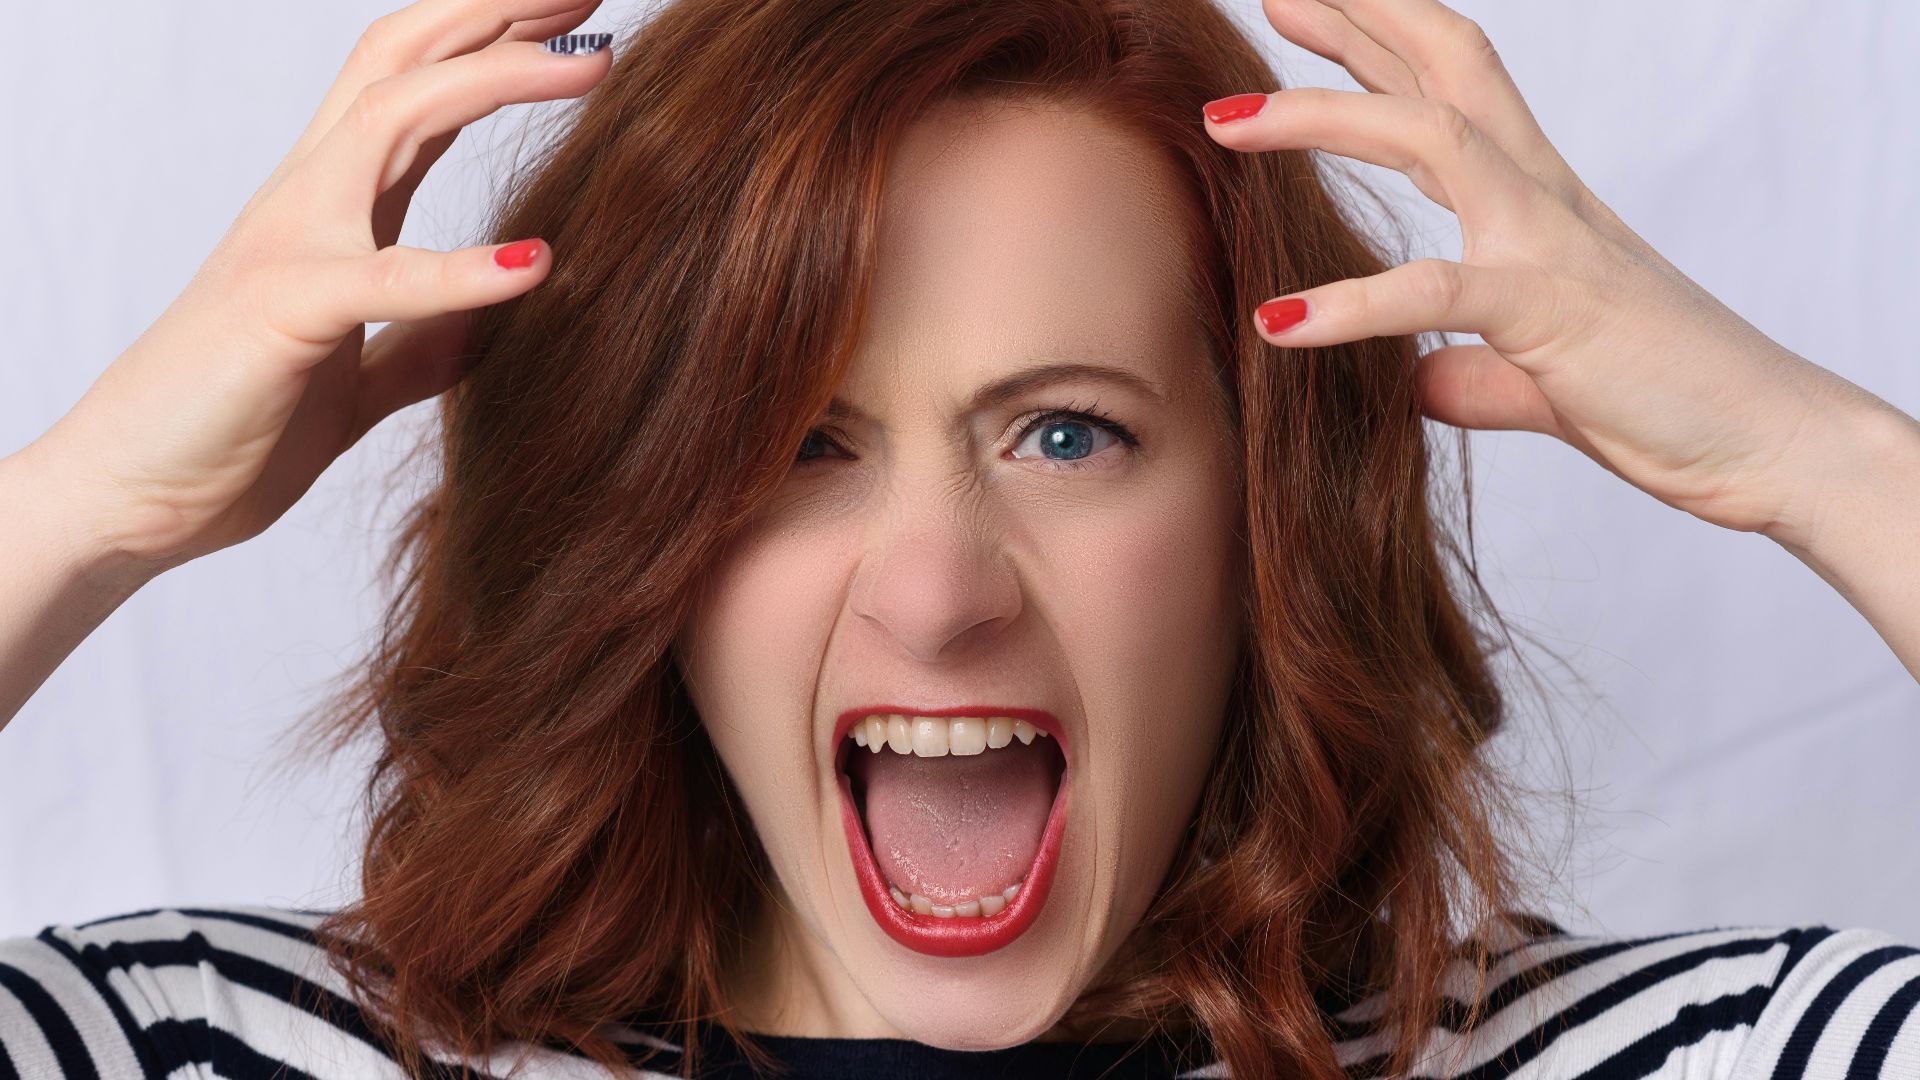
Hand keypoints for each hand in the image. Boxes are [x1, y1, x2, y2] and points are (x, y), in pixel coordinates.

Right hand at [18, 0, 612, 576]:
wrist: (127, 498)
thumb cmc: (227, 428)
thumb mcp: (351, 381)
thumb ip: (416, 347)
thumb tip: (487, 327)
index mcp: (328, 210)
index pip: (414, 88)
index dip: (493, 43)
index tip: (577, 20)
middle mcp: (307, 202)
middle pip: (402, 62)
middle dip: (495, 14)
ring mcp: (290, 246)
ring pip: (393, 116)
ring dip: (499, 80)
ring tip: (595, 62)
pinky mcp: (283, 315)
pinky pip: (382, 280)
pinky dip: (463, 271)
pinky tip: (537, 264)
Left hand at [1202, 0, 1904, 546]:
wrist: (1768, 443)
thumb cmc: (1667, 398)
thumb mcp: (1542, 378)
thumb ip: (1473, 372)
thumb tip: (1420, 382)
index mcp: (1540, 202)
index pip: (1451, 92)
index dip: (1378, 44)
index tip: (1306, 11)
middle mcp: (1543, 199)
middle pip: (1443, 69)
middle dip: (1356, 24)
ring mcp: (1549, 242)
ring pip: (1428, 136)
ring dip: (1319, 118)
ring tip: (1222, 121)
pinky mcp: (1552, 311)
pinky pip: (1437, 291)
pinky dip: (1350, 305)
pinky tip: (1278, 320)